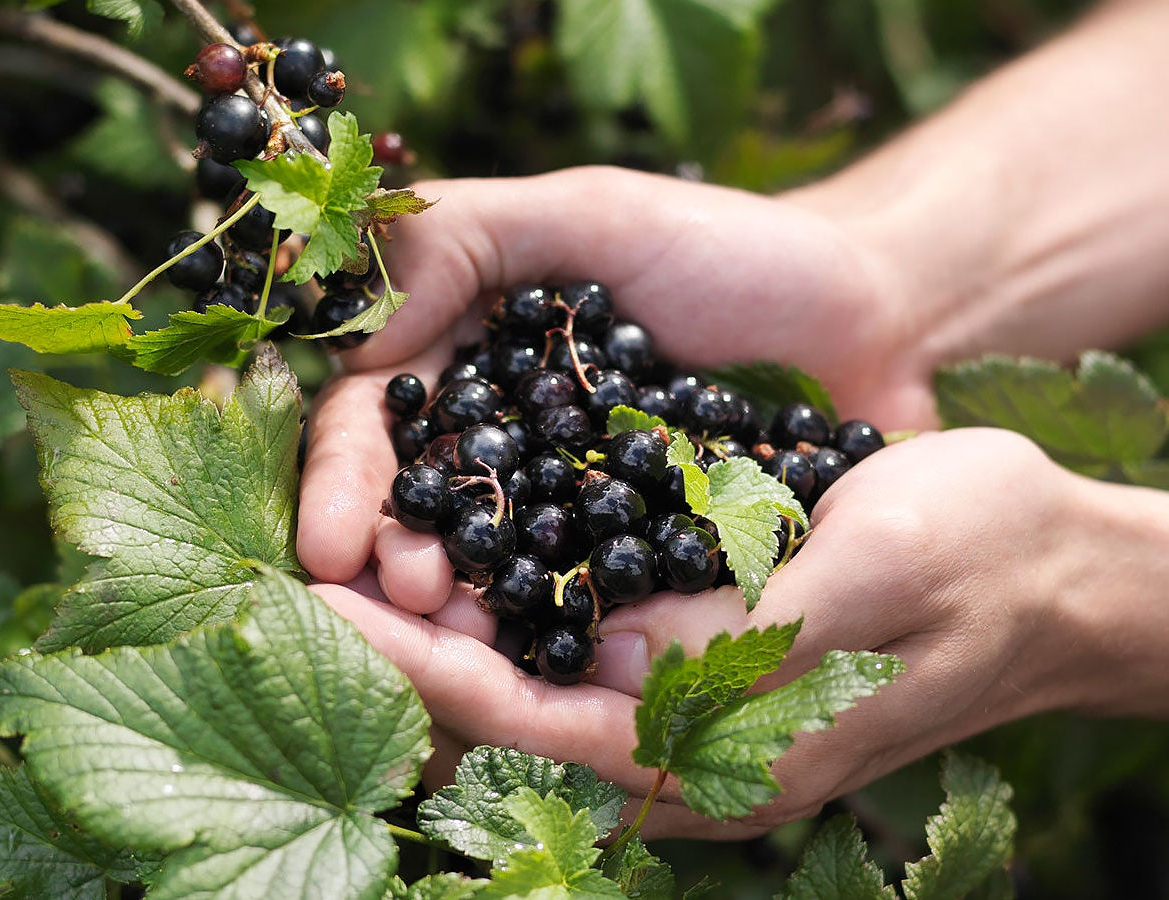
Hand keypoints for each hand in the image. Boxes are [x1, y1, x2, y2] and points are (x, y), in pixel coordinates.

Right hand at [298, 165, 924, 592]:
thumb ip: (466, 236)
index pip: (377, 426)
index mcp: (472, 363)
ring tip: (454, 642)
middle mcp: (509, 450)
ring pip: (495, 576)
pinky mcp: (643, 569)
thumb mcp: (594, 213)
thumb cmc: (736, 252)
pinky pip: (588, 612)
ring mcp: (574, 517)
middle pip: (423, 516)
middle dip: (396, 562)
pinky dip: (558, 640)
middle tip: (409, 599)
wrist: (874, 318)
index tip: (333, 544)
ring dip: (462, 618)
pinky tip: (544, 669)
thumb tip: (357, 333)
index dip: (348, 484)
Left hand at [314, 427, 1168, 837]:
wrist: (1053, 569)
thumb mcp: (870, 575)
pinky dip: (511, 604)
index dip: (420, 669)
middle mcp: (693, 753)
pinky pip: (578, 647)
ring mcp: (695, 714)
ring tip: (359, 550)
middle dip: (408, 648)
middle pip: (508, 717)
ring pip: (532, 681)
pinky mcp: (703, 666)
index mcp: (726, 753)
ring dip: (446, 623)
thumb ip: (739, 634)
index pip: (529, 725)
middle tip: (316, 564)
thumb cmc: (980, 558)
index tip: (329, 602)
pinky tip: (464, 547)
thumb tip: (600, 655)